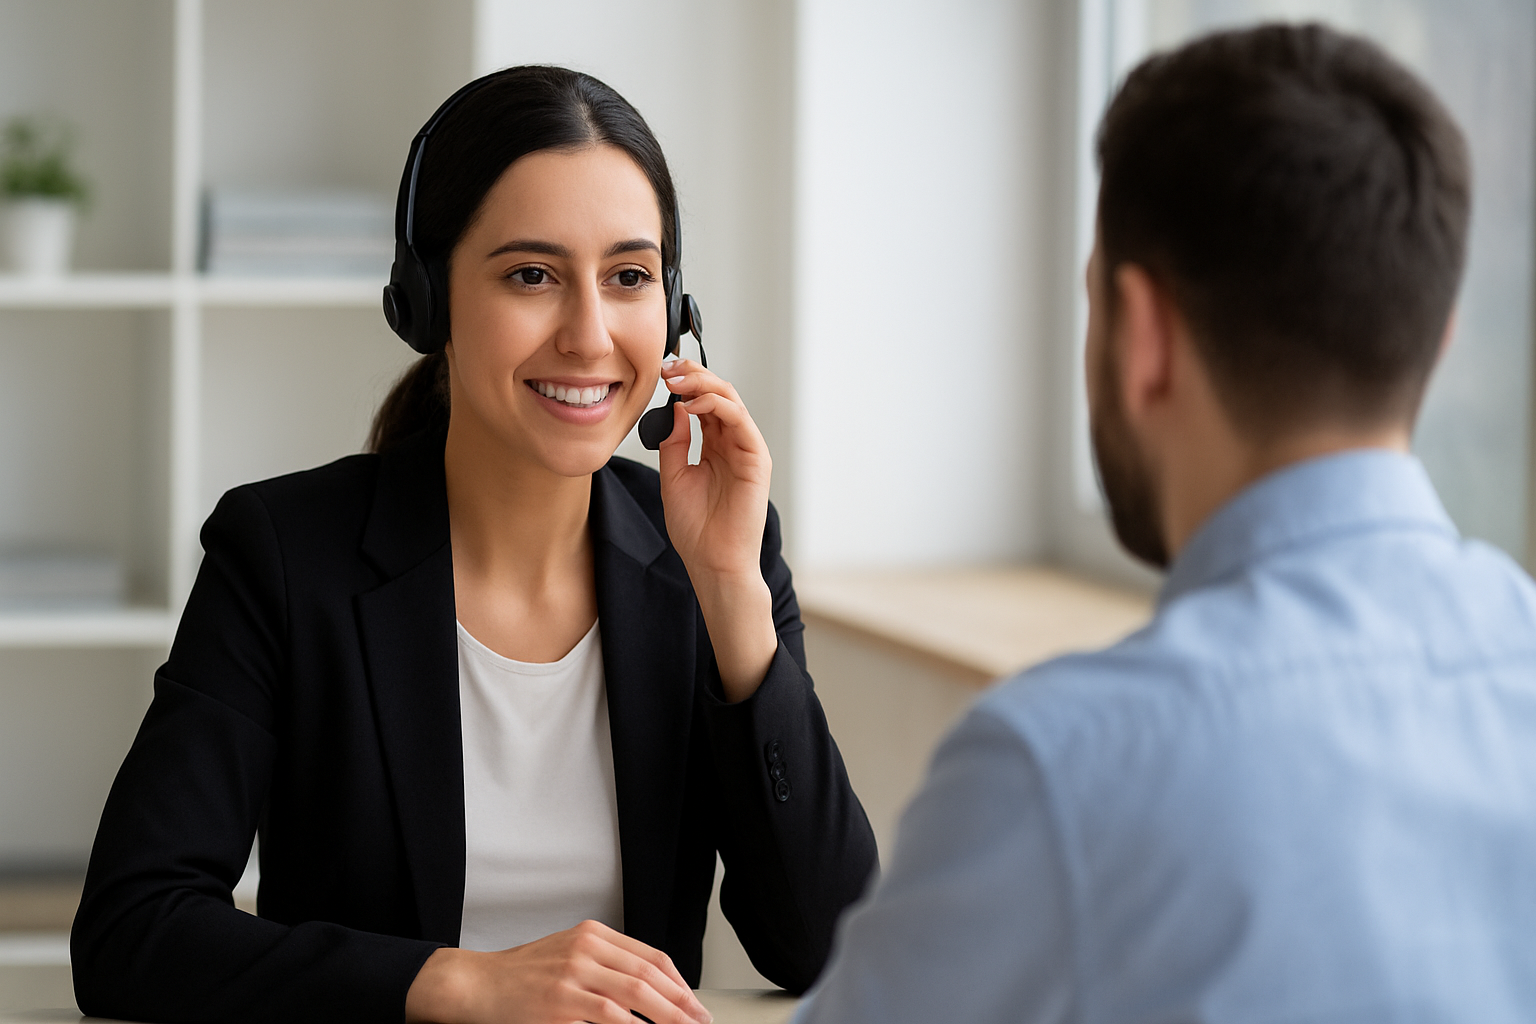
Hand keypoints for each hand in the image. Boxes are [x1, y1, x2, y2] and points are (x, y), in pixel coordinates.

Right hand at [404, 919, 711, 1023]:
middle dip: (681, 1003)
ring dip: (666, 1018)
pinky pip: (607, 1017)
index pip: (651, 957)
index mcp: (593, 934)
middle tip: (700, 1022)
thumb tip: (649, 989)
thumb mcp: (568, 953)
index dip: (679, 982)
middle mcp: (586, 949)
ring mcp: (572, 975)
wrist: (476, 984)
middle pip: (648, 976)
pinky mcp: (559, 1004)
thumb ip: (605, 963)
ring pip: (634, 997)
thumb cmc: (521, 975)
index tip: (695, 1003)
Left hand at [655, 360, 777, 700]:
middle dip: (693, 375)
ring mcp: (746, 449)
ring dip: (703, 383)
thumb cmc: (696, 528)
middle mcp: (732, 443)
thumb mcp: (673, 476)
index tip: (658, 373)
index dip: (684, 383)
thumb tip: (673, 407)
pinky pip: (741, 420)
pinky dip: (718, 405)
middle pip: (718, 394)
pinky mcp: (756, 458)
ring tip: (677, 380)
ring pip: (730, 400)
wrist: (712, 561)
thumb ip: (673, 441)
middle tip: (667, 368)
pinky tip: (693, 403)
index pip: (703, 402)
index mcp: (714, 446)